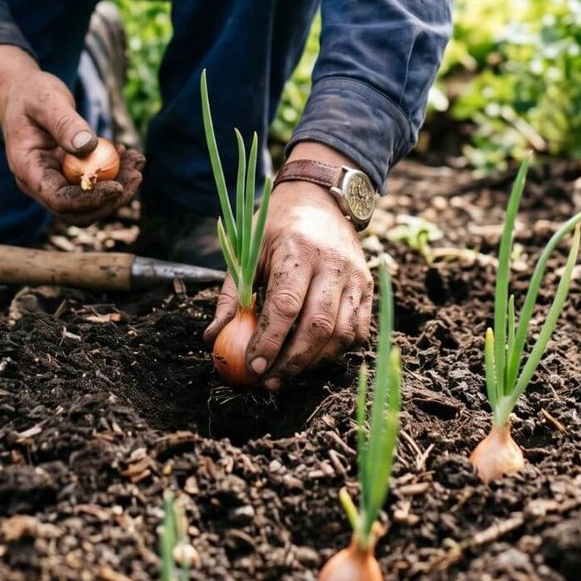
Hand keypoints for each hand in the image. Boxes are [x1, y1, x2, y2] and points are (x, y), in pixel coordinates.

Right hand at [0, 44, 143, 224]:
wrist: (22, 92)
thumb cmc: (29, 93)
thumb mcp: (45, 101)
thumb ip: (64, 123)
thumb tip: (89, 147)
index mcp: (27, 170)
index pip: (59, 199)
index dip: (89, 199)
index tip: (118, 187)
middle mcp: (39, 183)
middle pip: (77, 210)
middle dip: (110, 199)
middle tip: (136, 174)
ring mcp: (54, 181)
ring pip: (89, 201)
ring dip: (118, 186)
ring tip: (137, 161)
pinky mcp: (68, 174)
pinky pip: (93, 184)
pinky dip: (114, 173)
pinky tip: (126, 153)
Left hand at [203, 144, 373, 390]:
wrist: (321, 198)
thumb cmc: (277, 226)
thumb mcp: (248, 251)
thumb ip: (232, 296)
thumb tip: (213, 338)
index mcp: (298, 251)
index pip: (286, 305)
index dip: (270, 341)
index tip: (253, 367)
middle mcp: (332, 264)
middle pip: (318, 325)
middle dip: (292, 361)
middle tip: (269, 382)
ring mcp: (355, 277)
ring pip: (342, 334)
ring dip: (314, 361)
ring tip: (287, 373)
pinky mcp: (367, 288)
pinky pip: (358, 331)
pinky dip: (337, 351)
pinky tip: (313, 357)